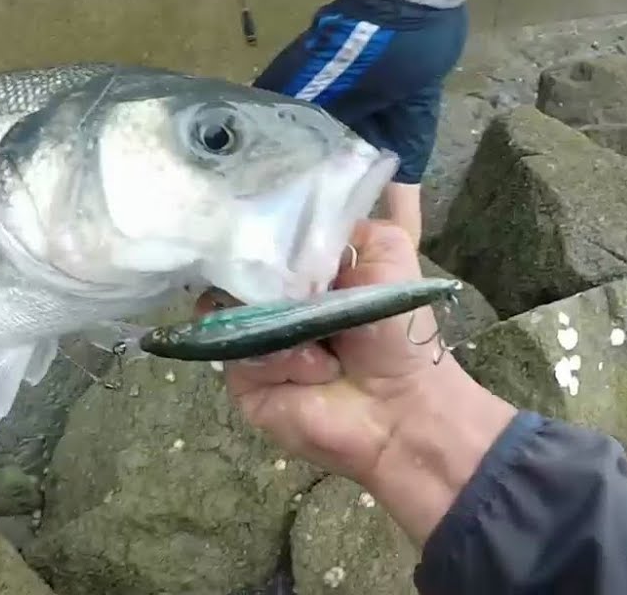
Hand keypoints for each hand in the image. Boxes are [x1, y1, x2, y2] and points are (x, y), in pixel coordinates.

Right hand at [199, 221, 516, 544]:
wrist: (402, 406)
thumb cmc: (396, 330)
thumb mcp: (386, 252)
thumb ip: (340, 221)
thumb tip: (286, 219)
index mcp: (297, 265)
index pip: (257, 232)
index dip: (257, 226)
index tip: (261, 221)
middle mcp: (267, 295)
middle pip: (230, 263)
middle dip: (264, 271)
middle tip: (300, 286)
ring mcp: (248, 334)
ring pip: (225, 305)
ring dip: (279, 319)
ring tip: (322, 342)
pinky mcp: (240, 375)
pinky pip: (237, 349)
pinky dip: (280, 357)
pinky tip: (316, 370)